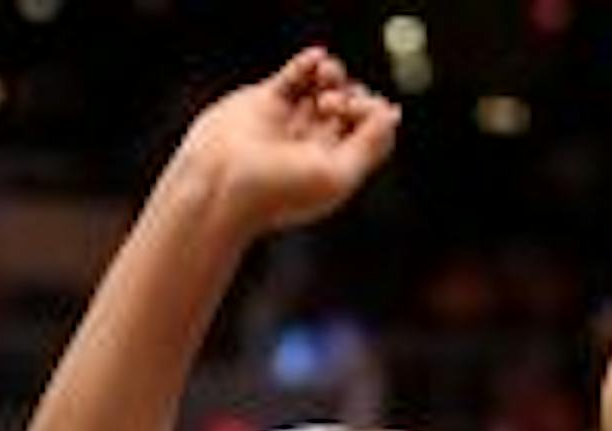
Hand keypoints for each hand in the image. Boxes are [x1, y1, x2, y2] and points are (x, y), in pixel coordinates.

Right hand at [174, 47, 400, 237]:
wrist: (219, 184)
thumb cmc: (277, 190)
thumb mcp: (337, 175)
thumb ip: (371, 145)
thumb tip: (392, 113)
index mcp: (333, 169)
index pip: (370, 131)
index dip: (372, 112)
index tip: (358, 110)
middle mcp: (313, 147)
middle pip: (350, 105)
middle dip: (351, 93)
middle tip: (333, 103)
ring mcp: (289, 123)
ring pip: (324, 86)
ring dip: (333, 73)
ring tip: (325, 76)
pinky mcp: (265, 103)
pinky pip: (294, 75)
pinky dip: (308, 62)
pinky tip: (316, 59)